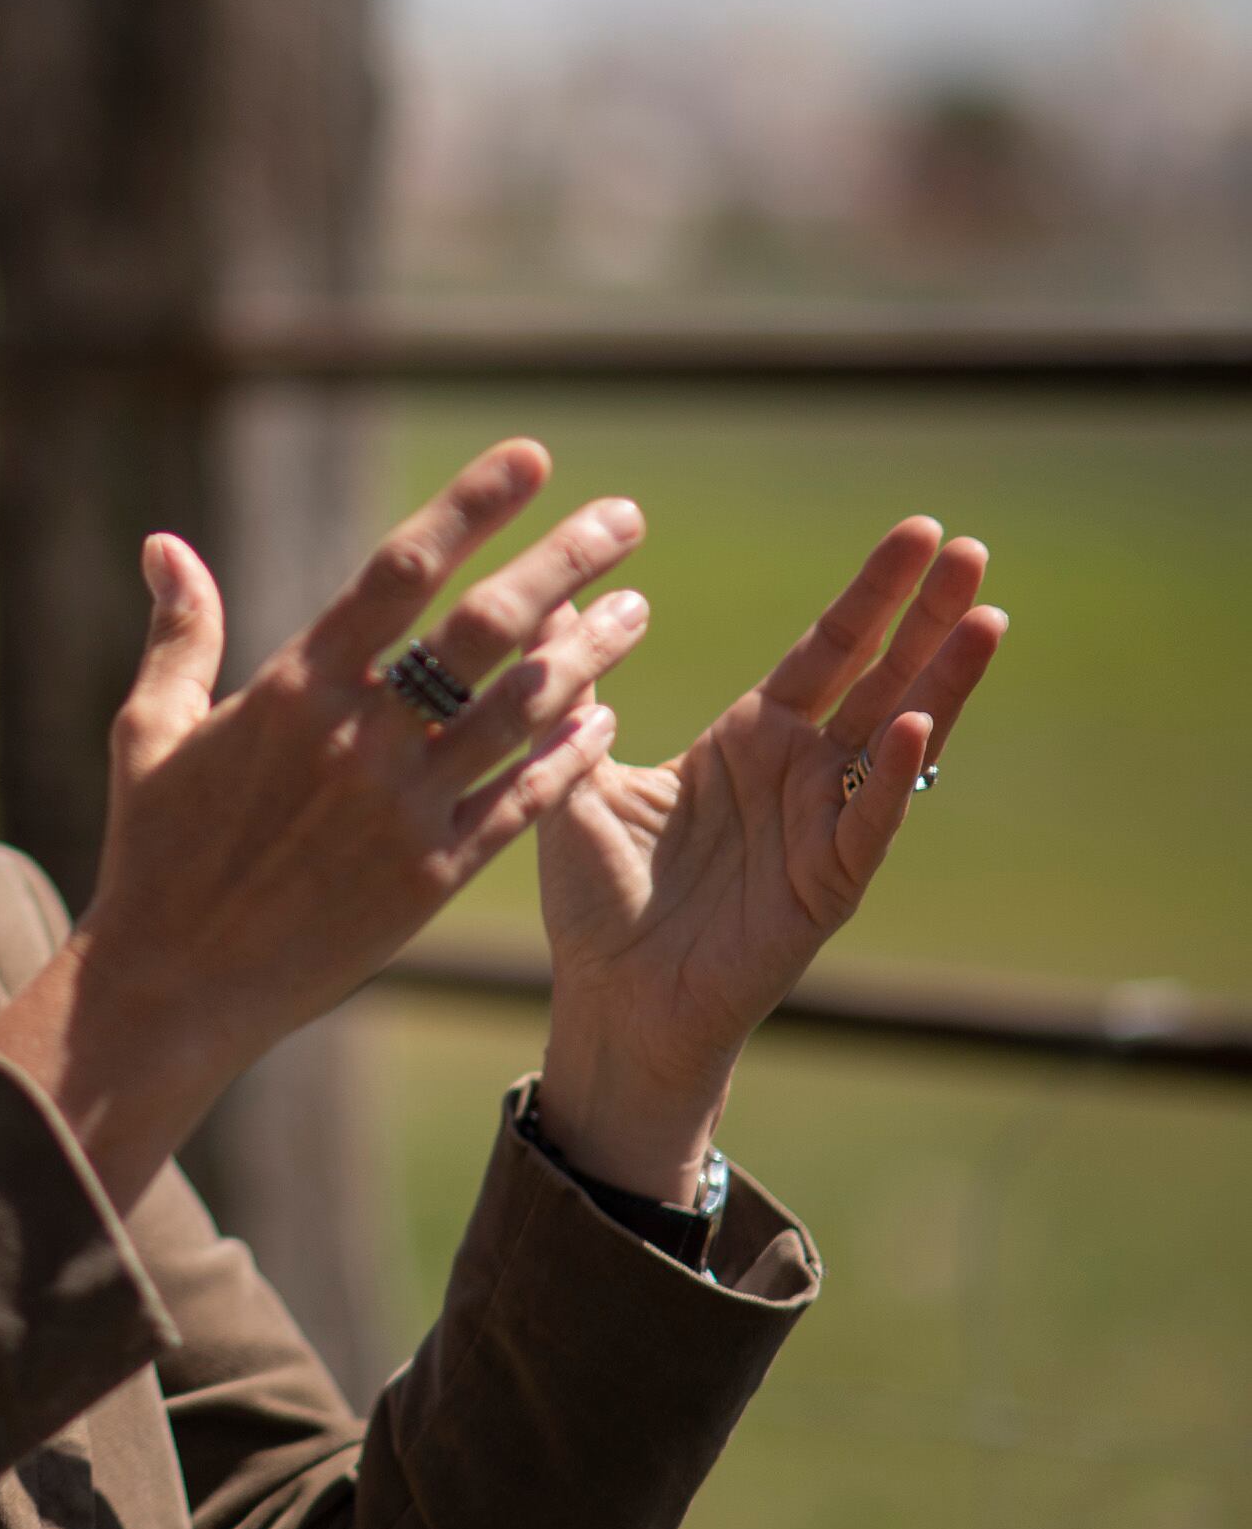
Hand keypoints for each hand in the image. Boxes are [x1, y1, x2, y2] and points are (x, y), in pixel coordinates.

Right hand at [0, 438, 652, 1207]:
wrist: (173, 985)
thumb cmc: (153, 851)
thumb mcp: (148, 731)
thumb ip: (179, 631)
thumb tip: (164, 543)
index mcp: (292, 689)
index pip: (398, 571)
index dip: (470, 506)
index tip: (533, 457)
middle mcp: (357, 739)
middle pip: (485, 628)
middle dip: (565, 560)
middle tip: (625, 516)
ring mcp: (402, 808)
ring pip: (522, 711)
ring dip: (590, 651)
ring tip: (636, 607)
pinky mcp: (430, 875)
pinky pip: (522, 800)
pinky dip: (568, 752)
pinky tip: (606, 715)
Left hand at [532, 517, 1007, 1199]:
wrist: (611, 999)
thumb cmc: (599, 896)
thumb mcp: (575, 773)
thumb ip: (570, 689)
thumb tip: (544, 596)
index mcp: (750, 740)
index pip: (825, 648)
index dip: (870, 593)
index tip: (918, 529)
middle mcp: (798, 773)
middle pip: (878, 676)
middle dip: (925, 613)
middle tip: (973, 544)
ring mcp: (822, 826)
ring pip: (896, 738)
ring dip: (941, 679)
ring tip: (984, 614)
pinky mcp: (826, 884)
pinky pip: (866, 820)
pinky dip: (889, 774)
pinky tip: (913, 722)